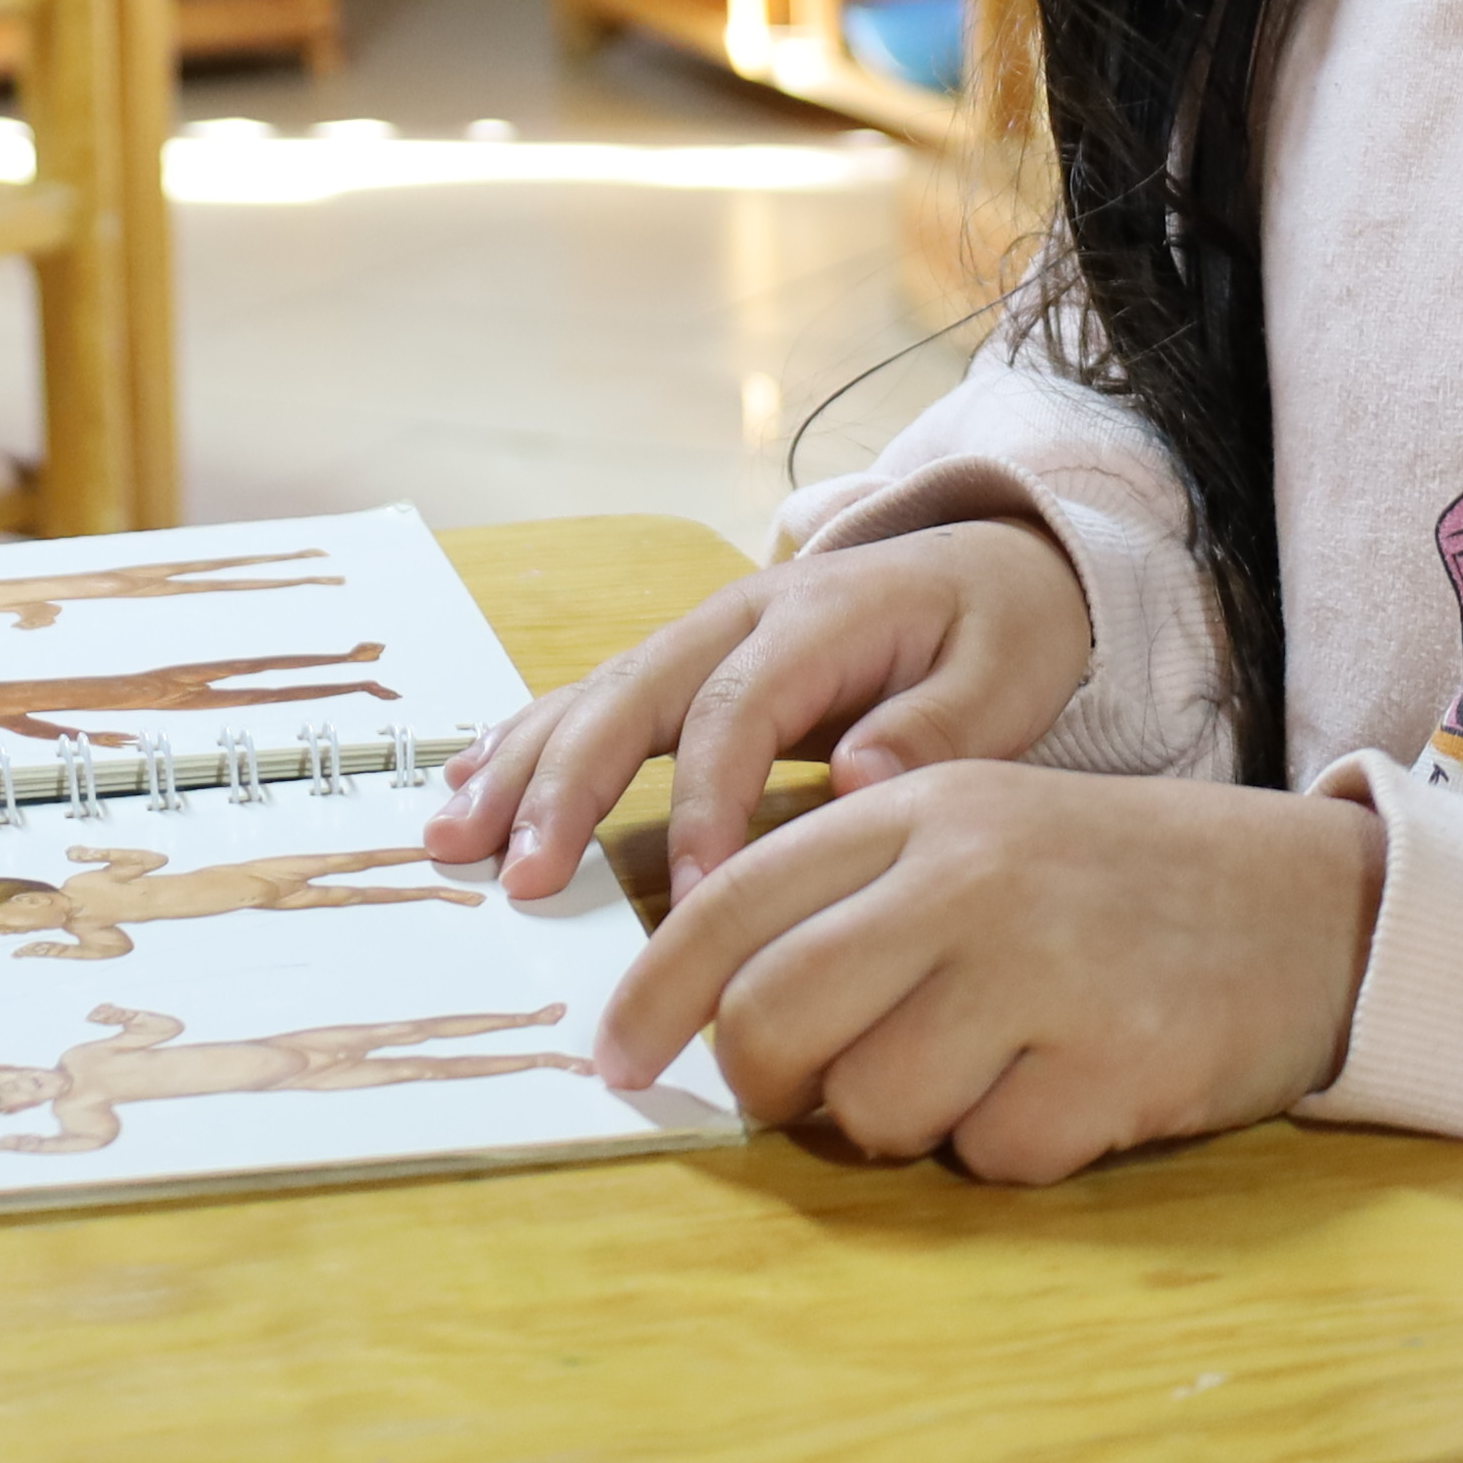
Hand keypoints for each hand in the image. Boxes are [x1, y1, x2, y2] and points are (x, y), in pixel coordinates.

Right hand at [426, 521, 1094, 904]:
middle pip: (632, 696)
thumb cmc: (1003, 630)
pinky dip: (524, 745)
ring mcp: (701, 634)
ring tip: (453, 841)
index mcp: (815, 618)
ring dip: (518, 769)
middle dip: (567, 787)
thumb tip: (860, 779)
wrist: (994, 563)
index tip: (699, 899)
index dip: (709, 804)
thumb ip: (941, 729)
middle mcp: (737, 617)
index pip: (738, 714)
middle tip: (522, 876)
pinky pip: (591, 700)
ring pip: (592, 696)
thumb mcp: (1010, 671)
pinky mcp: (685, 663)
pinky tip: (464, 792)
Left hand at [600, 763, 1377, 1183]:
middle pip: (772, 1020)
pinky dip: (1013, 1147)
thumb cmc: (1114, 884)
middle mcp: (968, 876)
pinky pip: (989, 1158)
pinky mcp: (1111, 1065)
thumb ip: (855, 895)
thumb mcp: (981, 836)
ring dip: (907, 1120)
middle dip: (766, 1085)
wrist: (1315, 906)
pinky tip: (1074, 1087)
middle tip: (804, 1098)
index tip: (616, 1064)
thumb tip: (709, 1008)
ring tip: (987, 1066)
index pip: (732, 905)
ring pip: (872, 1107)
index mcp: (919, 809)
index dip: (655, 997)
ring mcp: (1043, 969)